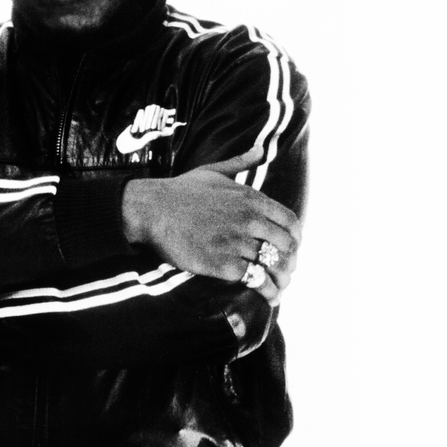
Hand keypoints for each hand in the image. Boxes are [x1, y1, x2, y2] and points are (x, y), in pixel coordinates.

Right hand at [122, 147, 300, 304]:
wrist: (151, 209)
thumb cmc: (180, 191)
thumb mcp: (213, 170)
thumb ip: (241, 162)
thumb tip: (261, 149)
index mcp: (251, 198)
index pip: (290, 222)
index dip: (295, 238)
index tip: (290, 249)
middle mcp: (249, 219)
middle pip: (286, 246)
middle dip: (289, 262)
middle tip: (284, 273)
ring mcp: (236, 242)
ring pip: (273, 266)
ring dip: (281, 281)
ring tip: (278, 289)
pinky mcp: (222, 263)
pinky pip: (255, 280)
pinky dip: (266, 291)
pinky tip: (267, 297)